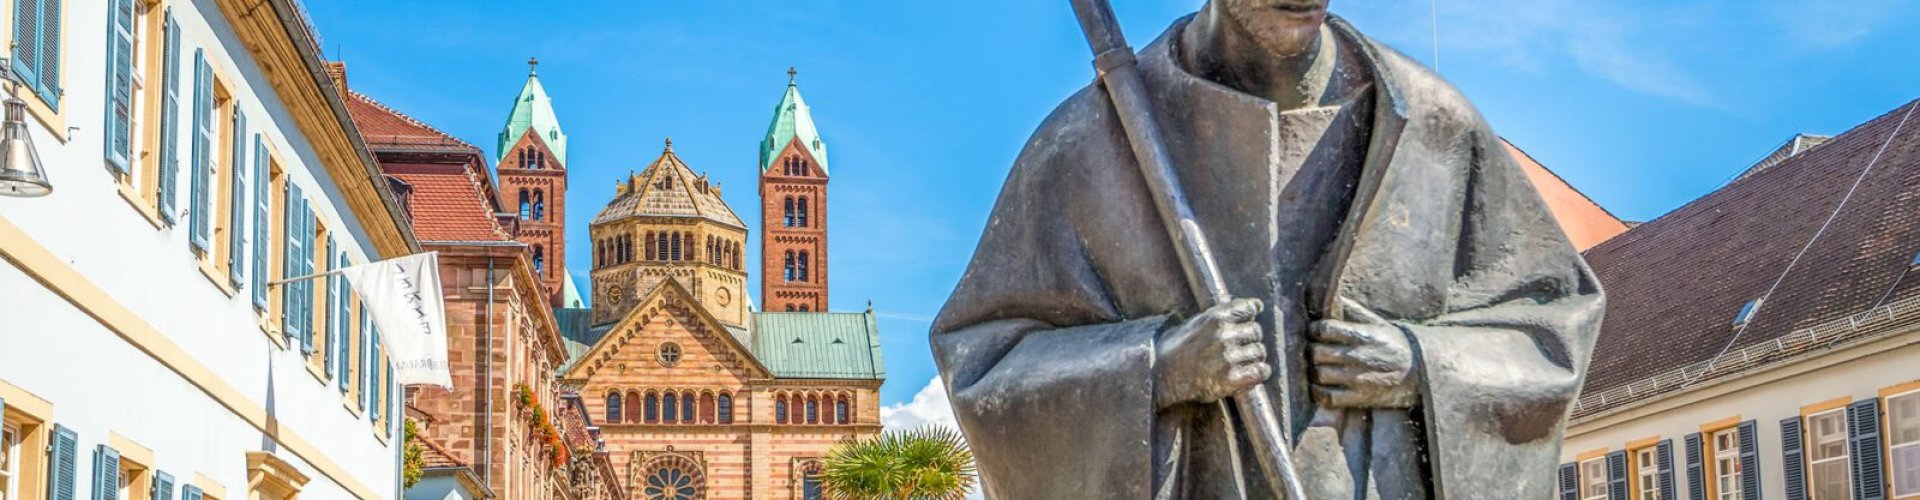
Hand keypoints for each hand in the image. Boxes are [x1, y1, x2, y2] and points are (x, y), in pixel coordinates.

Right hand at [1154, 298, 1270, 409]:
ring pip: (1259, 351)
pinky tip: (1248, 374)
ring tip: (1239, 362)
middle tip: (1238, 348)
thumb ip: (1222, 314)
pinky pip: (1261, 371)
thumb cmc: (1175, 349)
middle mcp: (1223, 335)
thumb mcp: (1194, 323)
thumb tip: (1255, 304)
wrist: (1160, 376)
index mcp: (1215, 318)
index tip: (1247, 321)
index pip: (1248, 308)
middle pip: (1256, 331)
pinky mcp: (1231, 379)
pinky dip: (1258, 373)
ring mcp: (1228, 357)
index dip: (1250, 315)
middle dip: (1250, 339)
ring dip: (1253, 357)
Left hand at [1309, 319, 1418, 407]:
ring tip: (1318, 368)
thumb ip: (1354, 310)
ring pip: (1319, 375)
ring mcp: (1357, 379)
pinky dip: (1319, 393)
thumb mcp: (1379, 324)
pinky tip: (1322, 386)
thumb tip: (1332, 295)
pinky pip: (1328, 397)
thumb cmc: (1396, 345)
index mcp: (1362, 335)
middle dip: (1311, 351)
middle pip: (1317, 352)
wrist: (1422, 373)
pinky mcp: (1359, 398)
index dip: (1314, 329)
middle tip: (1314, 351)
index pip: (1324, 329)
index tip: (1314, 332)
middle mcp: (1358, 356)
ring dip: (1314, 372)